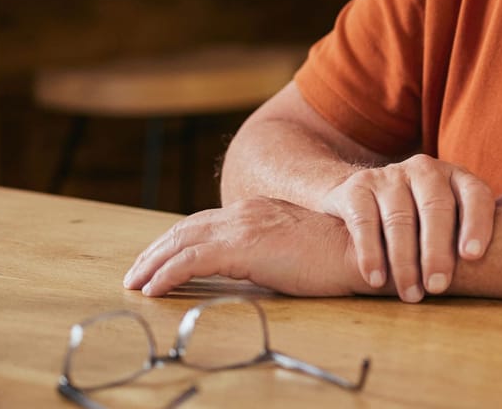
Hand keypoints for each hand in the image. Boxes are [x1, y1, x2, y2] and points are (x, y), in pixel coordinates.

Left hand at [123, 197, 369, 297]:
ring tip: (136, 283)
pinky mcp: (244, 248)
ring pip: (181, 242)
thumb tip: (254, 269)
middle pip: (186, 228)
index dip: (178, 241)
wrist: (366, 250)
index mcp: (260, 210)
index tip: (159, 259)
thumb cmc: (343, 255)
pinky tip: (154, 290)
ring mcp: (245, 227)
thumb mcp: (300, 247)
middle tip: (136, 272)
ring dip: (153, 263)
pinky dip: (166, 274)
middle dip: (156, 250)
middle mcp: (247, 212)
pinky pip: (191, 261)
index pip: (206, 223)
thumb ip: (273, 250)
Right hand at [321, 155, 496, 301]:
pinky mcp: (356, 188)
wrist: (359, 197)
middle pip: (436, 208)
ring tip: (410, 294)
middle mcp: (425, 169)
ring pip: (400, 219)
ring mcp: (388, 176)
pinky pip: (364, 222)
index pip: (475, 195)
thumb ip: (488, 212)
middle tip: (439, 287)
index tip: (474, 256)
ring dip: (405, 261)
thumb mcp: (453, 209)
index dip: (477, 223)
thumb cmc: (420, 212)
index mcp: (456, 176)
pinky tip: (377, 279)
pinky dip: (371, 253)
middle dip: (438, 251)